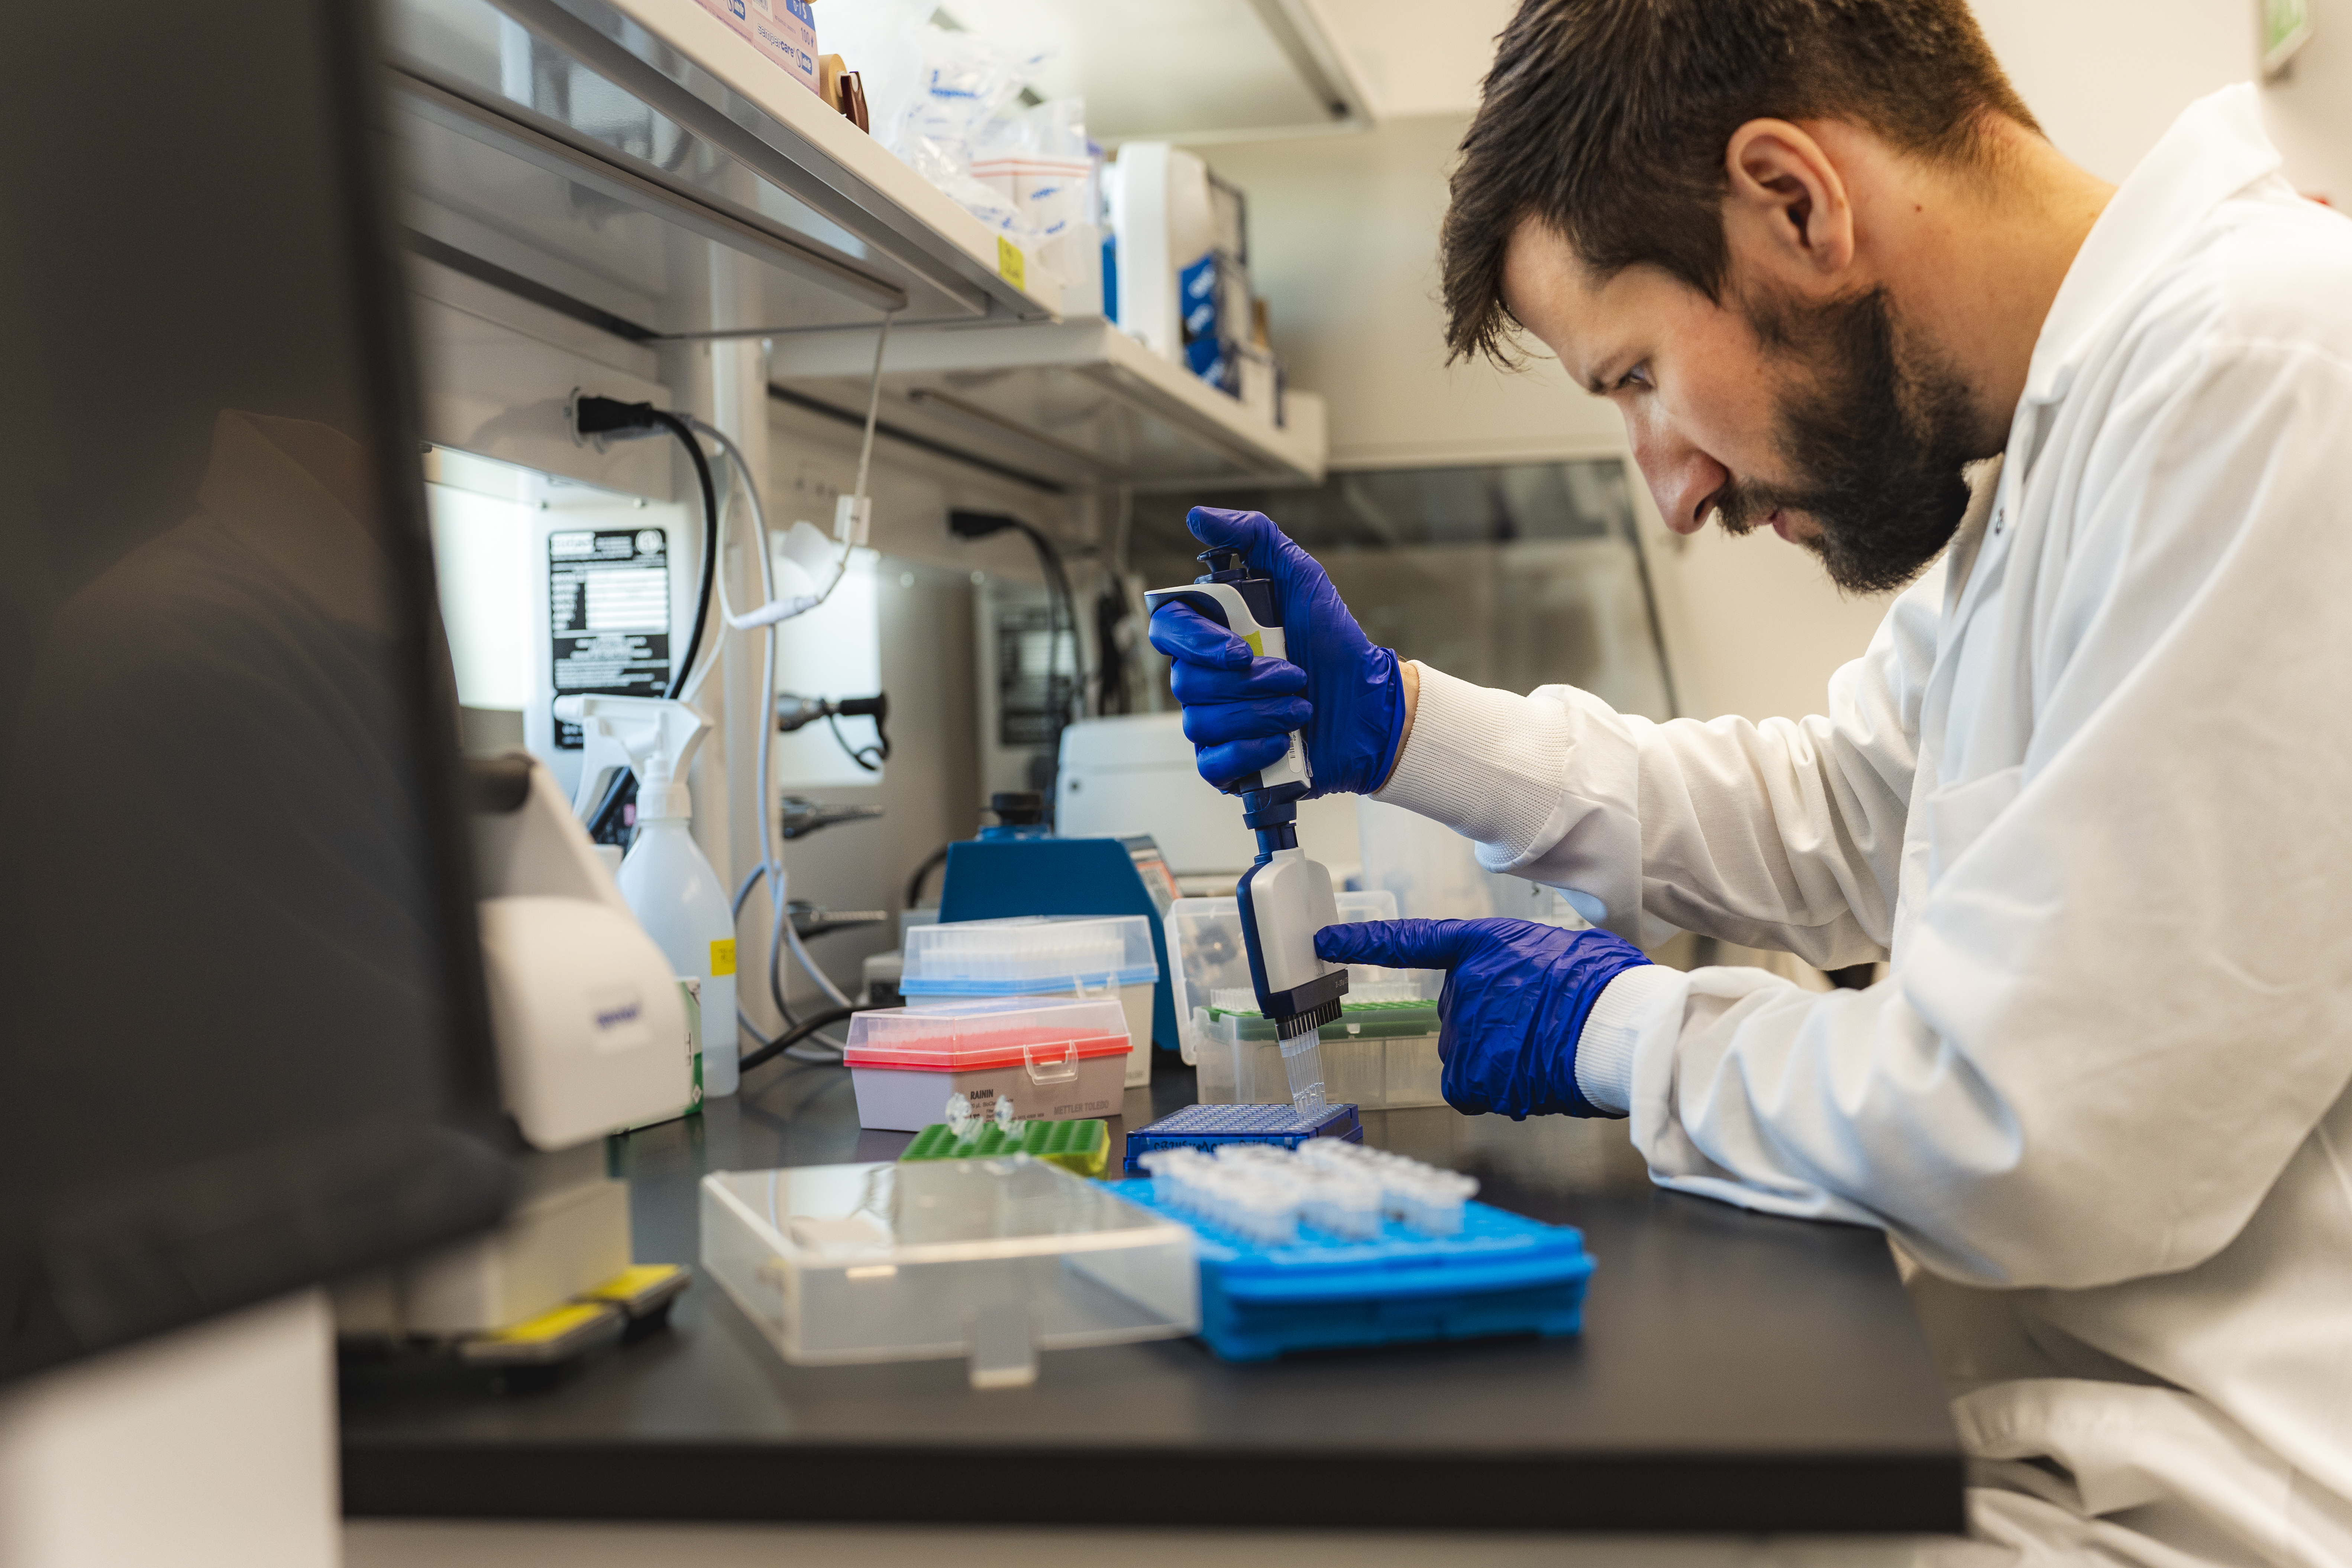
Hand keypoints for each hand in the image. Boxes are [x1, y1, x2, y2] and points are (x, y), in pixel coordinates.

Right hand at [1147, 506, 1407, 795]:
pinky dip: (1250, 752)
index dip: (1196, 642)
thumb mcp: (1302, 576)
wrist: (1370, 704)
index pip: (1168, 630)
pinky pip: (1212, 764)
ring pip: (1200, 721)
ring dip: (1260, 714)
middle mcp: (1206, 677)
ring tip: (1300, 707)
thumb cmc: (1335, 643)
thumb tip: (1199, 517)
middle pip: (1185, 681)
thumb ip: (1253, 537)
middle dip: (1249, 683)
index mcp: (1213, 633)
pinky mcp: (1228, 763)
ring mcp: (1214, 721)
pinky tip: (1282, 741)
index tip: (1241, 650)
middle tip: (1295, 677)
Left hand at [1315, 918, 1650, 1118]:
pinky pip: (1470, 1090)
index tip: (1324, 943)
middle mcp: (1465, 986)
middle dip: (1489, 1029)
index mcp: (1486, 946)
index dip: (1366, 942)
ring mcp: (1466, 1032)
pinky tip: (1531, 1078)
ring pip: (1465, 1058)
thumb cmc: (1609, 986)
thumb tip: (1536, 989)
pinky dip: (1495, 1090)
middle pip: (1456, 1019)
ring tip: (1544, 1052)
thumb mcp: (1567, 948)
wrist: (1626, 1026)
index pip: (1412, 941)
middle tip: (1538, 1028)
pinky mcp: (1475, 1074)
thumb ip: (1528, 964)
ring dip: (1497, 1062)